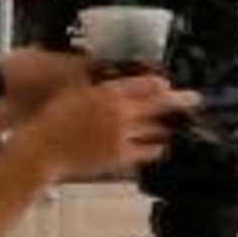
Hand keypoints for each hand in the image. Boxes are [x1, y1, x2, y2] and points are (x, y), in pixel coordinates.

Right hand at [30, 75, 199, 178]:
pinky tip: (161, 146)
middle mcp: (121, 112)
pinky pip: (149, 151)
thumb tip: (118, 79)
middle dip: (181, 100)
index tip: (168, 85)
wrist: (42, 150)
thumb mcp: (76, 92)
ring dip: (168, 126)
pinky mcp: (121, 156)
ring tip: (178, 124)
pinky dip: (157, 147)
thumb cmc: (54, 119)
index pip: (147, 84)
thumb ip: (101, 86)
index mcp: (109, 92)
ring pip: (158, 129)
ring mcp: (123, 135)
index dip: (162, 85)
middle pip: (161, 104)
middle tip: (196, 98)